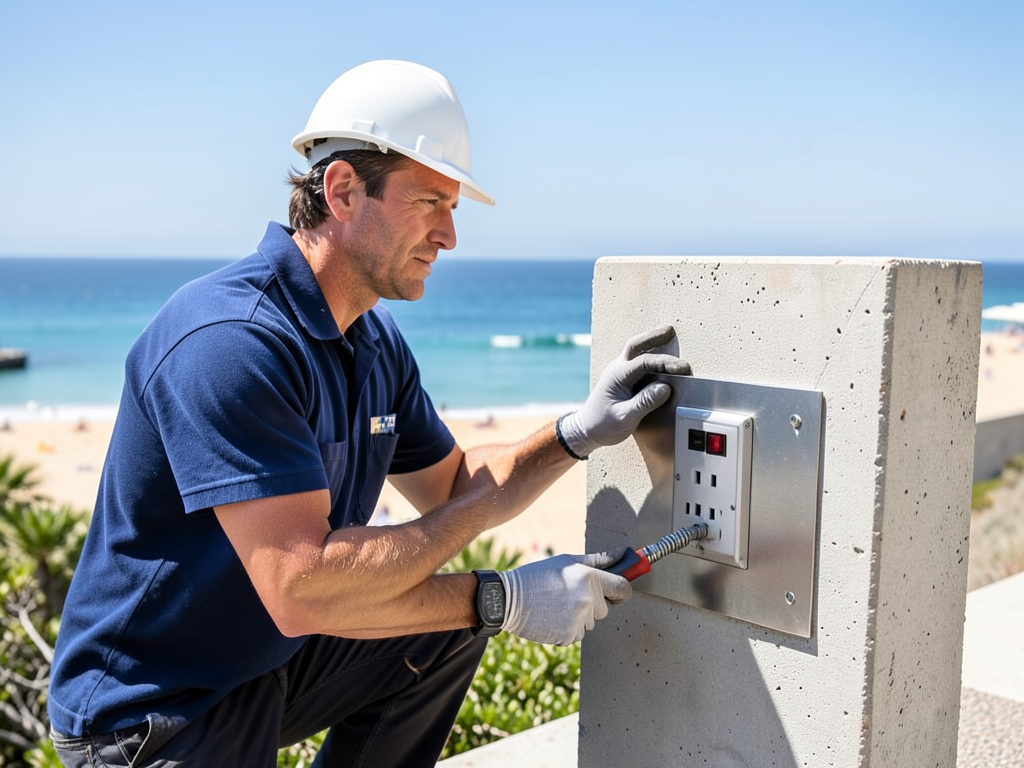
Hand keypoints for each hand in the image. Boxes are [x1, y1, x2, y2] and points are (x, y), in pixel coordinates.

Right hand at [497, 551, 632, 645]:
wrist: (508, 599)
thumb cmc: (538, 576)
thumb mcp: (567, 561)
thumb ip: (598, 560)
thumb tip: (624, 553)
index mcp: (589, 577)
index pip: (623, 589)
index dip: (622, 590)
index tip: (617, 590)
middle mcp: (588, 599)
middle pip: (606, 608)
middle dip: (594, 603)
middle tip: (570, 593)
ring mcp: (579, 620)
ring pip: (591, 621)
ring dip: (580, 615)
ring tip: (556, 604)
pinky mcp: (569, 635)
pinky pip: (578, 633)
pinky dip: (568, 628)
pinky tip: (552, 616)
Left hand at [559, 325, 689, 458]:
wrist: (586, 430)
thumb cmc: (603, 425)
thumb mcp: (625, 417)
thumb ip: (645, 402)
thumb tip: (665, 388)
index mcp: (618, 376)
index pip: (645, 362)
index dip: (666, 362)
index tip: (683, 368)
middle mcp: (617, 369)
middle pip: (635, 345)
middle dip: (653, 336)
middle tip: (670, 330)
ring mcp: (619, 372)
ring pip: (636, 350)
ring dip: (651, 341)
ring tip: (667, 335)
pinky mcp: (622, 378)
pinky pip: (637, 360)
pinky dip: (649, 354)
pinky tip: (659, 356)